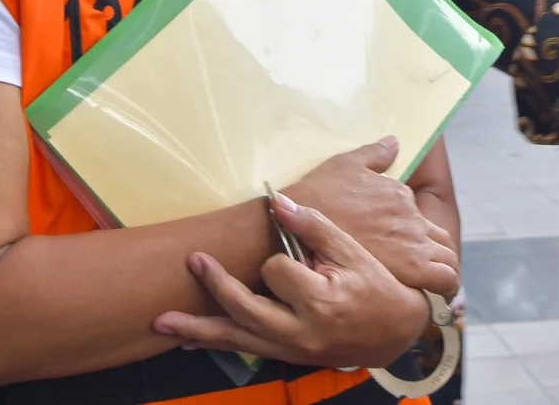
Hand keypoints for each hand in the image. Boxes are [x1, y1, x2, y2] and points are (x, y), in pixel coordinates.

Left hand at [154, 193, 429, 368]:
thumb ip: (313, 226)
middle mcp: (300, 331)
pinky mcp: (286, 356)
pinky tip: (189, 342)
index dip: (281, 255)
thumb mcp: (353, 251)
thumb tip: (277, 202)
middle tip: (195, 260)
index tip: (297, 250)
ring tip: (162, 321)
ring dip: (198, 330)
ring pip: (237, 339)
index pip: (277, 271)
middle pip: (245, 309)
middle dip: (216, 286)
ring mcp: (291, 349)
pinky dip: (216, 343)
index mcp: (320, 300)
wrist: (396, 332)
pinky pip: (244, 350)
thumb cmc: (377, 286)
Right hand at [286, 138, 459, 297]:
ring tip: (433, 290)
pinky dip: (442, 290)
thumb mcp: (346, 164)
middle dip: (440, 258)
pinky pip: (442, 281)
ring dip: (444, 275)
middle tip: (428, 273)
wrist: (297, 227)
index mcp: (401, 197)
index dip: (422, 239)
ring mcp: (413, 246)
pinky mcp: (408, 270)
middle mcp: (412, 221)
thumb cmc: (318, 194)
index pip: (425, 222)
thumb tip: (395, 142)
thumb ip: (375, 155)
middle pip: (444, 243)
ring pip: (448, 264)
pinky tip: (429, 298)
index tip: (411, 251)